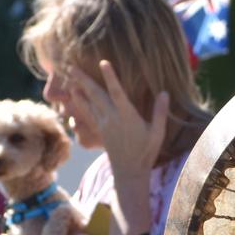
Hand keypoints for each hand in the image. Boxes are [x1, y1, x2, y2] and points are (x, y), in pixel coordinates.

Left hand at [67, 60, 168, 180]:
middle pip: (96, 95)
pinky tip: (74, 94)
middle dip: (84, 80)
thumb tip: (164, 92)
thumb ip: (160, 112)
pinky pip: (87, 112)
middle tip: (71, 66)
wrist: (129, 171)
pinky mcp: (99, 129)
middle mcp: (112, 118)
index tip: (103, 62)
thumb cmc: (146, 151)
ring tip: (69, 75)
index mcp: (127, 116)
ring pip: (88, 102)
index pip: (117, 93)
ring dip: (78, 88)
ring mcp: (103, 124)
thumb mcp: (157, 132)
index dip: (110, 77)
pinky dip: (79, 101)